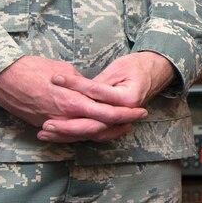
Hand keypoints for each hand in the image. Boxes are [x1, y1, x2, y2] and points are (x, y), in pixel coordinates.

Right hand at [0, 56, 146, 143]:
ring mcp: (52, 123)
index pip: (107, 113)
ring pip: (83, 134)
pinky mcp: (42, 124)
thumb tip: (90, 90)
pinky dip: (81, 134)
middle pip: (99, 128)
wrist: (1, 76)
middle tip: (134, 121)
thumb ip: (81, 84)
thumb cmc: (31, 68)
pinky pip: (67, 134)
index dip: (126, 114)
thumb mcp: (64, 70)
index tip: (140, 111)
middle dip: (119, 126)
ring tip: (119, 127)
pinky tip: (92, 131)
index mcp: (73, 102)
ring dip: (103, 132)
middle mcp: (64, 117)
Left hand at [37, 52, 176, 140]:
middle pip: (93, 124)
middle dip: (67, 126)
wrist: (156, 71)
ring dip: (68, 135)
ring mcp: (120, 120)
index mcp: (127, 98)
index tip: (55, 79)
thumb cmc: (137, 66)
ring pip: (91, 133)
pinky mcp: (113, 123)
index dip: (74, 86)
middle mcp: (125, 113)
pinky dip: (76, 135)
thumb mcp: (117, 69)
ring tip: (45, 133)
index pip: (95, 94)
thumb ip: (97, 83)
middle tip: (45, 124)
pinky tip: (58, 136)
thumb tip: (75, 90)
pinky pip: (94, 133)